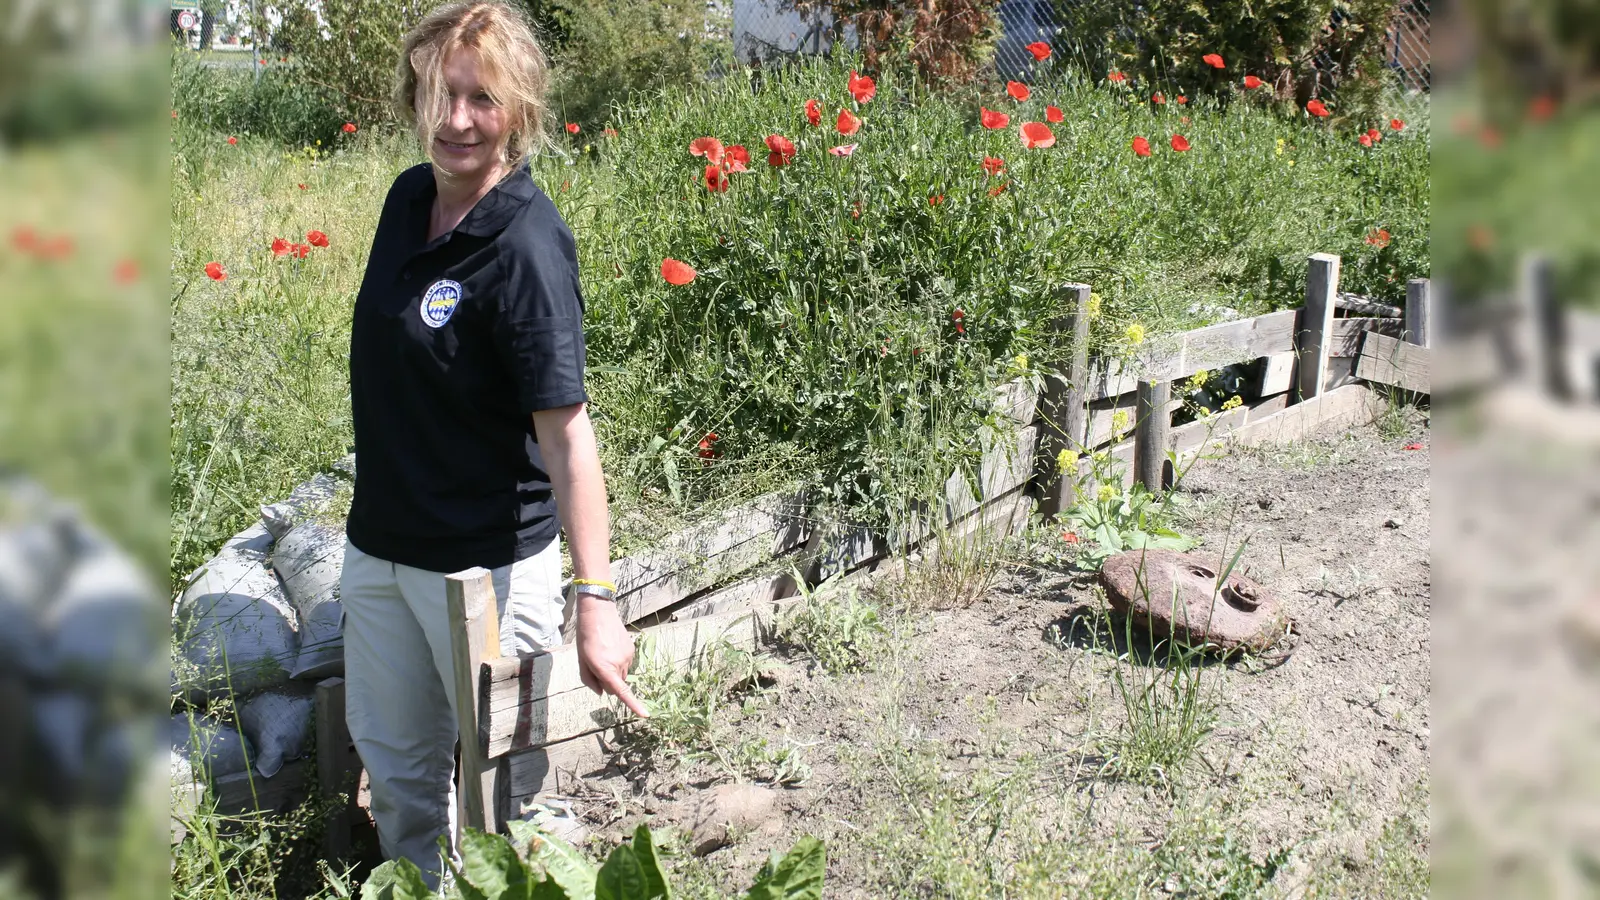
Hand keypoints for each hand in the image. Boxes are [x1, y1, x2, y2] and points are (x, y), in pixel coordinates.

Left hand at [575, 595, 647, 717]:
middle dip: (607, 681)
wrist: (598, 612)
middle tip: (596, 664)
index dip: (634, 704)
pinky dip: (618, 662)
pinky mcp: (631, 650)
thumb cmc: (586, 637)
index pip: (621, 691)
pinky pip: (625, 665)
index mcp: (604, 667)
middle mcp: (619, 664)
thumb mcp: (581, 660)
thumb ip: (588, 680)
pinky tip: (610, 648)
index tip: (645, 714)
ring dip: (613, 671)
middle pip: (616, 685)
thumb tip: (602, 693)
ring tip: (603, 653)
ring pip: (621, 675)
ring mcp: (627, 657)